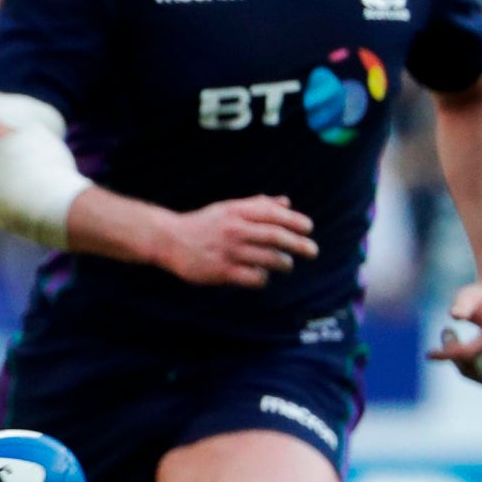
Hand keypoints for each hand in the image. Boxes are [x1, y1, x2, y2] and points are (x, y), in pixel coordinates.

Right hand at [155, 196, 316, 286]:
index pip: (274, 214)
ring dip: (284, 263)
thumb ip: (257, 205)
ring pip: (269, 258)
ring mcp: (229, 251)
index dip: (296, 221)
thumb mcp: (228, 208)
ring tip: (287, 265)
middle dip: (299, 244)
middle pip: (276, 236)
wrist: (169, 240)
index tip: (309, 228)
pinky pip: (254, 278)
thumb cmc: (203, 223)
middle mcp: (235, 229)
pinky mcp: (222, 271)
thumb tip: (286, 203)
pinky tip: (262, 276)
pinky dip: (263, 278)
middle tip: (313, 251)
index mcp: (238, 211)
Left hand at [427, 282, 481, 382]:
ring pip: (478, 375)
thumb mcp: (468, 295)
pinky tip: (466, 350)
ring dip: (460, 363)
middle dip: (452, 354)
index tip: (429, 354)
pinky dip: (471, 368)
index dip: (447, 354)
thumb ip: (461, 304)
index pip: (468, 353)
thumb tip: (454, 315)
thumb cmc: (480, 297)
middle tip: (446, 333)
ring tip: (456, 340)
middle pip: (471, 365)